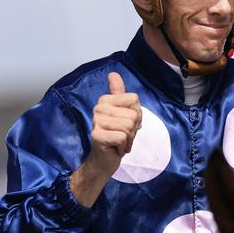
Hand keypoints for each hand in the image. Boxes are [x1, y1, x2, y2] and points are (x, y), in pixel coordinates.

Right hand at [70, 72, 142, 206]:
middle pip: (133, 114)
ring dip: (129, 139)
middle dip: (133, 128)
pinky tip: (116, 148)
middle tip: (123, 135)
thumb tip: (113, 73)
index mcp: (106, 99)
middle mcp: (99, 107)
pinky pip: (123, 137)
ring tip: (119, 141)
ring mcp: (97, 121)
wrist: (104, 160)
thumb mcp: (124, 113)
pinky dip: (124, 146)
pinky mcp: (97, 135)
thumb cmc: (117, 136)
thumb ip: (120, 93)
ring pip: (129, 126)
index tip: (127, 123)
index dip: (136, 114)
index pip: (134, 99)